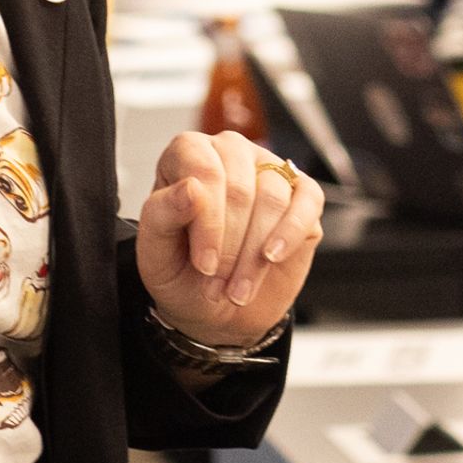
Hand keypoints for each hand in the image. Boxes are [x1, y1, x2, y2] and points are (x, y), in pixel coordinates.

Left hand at [140, 130, 324, 352]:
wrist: (216, 309)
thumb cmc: (181, 274)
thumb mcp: (155, 255)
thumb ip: (161, 215)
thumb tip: (191, 187)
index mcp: (188, 155)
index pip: (204, 170)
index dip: (207, 222)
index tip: (204, 264)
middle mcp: (230, 153)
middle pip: (241, 187)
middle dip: (230, 245)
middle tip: (218, 285)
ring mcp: (270, 169)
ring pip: (273, 198)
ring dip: (255, 254)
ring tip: (238, 289)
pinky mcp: (303, 194)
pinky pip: (307, 201)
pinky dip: (290, 234)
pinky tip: (272, 258)